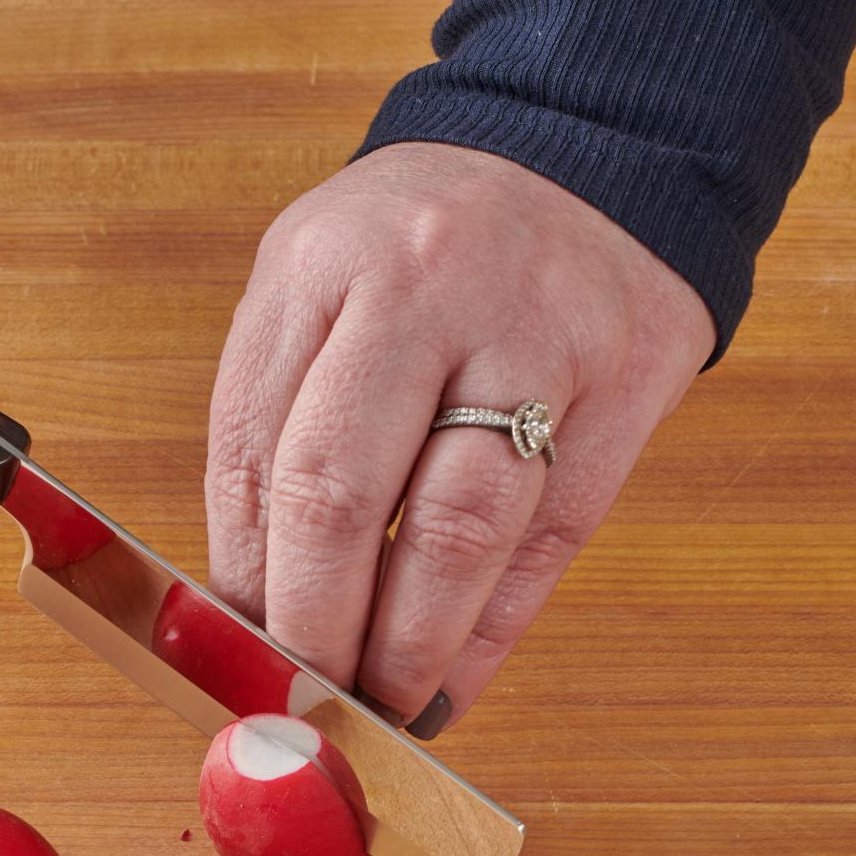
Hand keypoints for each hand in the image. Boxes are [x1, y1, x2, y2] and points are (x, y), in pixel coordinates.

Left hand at [204, 143, 715, 735]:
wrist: (585, 149)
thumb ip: (275, 425)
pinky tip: (456, 680)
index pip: (258, 449)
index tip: (230, 660)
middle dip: (316, 626)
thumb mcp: (312, 287)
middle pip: (346, 490)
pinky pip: (554, 534)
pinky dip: (495, 627)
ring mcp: (537, 335)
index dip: (241, 578)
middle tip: (304, 704)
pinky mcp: (625, 385)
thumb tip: (245, 602)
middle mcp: (426, 290)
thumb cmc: (419, 247)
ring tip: (382, 706)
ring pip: (463, 525)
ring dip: (413, 644)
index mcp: (323, 265)